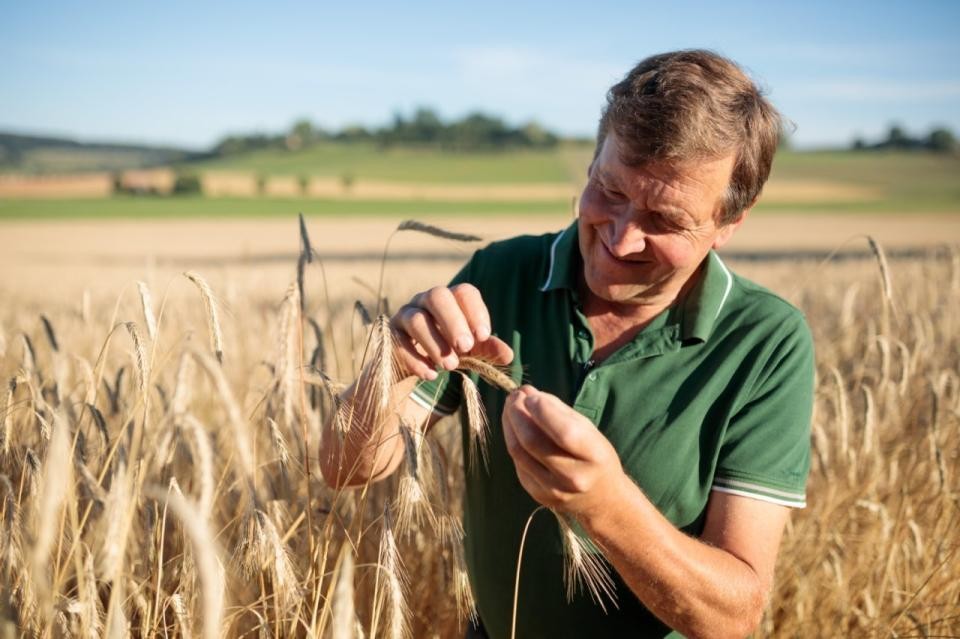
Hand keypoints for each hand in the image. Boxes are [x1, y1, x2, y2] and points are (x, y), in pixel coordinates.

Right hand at [390, 283, 512, 380]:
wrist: (415, 365)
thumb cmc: (449, 349)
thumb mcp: (471, 351)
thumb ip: (488, 350)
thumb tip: (509, 355)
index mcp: (451, 299)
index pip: (464, 292)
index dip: (475, 311)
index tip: (484, 336)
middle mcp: (426, 300)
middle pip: (438, 296)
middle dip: (453, 321)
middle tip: (465, 347)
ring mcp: (405, 315)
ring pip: (416, 319)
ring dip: (435, 343)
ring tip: (450, 366)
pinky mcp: (390, 335)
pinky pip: (398, 342)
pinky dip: (415, 359)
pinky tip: (430, 375)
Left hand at [502, 385, 624, 518]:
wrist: (602, 500)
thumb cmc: (595, 457)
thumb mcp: (590, 430)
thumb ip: (560, 412)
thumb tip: (528, 394)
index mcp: (594, 456)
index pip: (563, 431)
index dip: (541, 409)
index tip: (530, 393)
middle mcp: (573, 477)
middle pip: (532, 441)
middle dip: (517, 413)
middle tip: (514, 396)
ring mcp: (553, 490)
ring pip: (518, 452)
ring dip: (509, 425)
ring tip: (510, 408)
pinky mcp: (538, 496)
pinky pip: (518, 463)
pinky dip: (514, 442)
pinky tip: (515, 429)